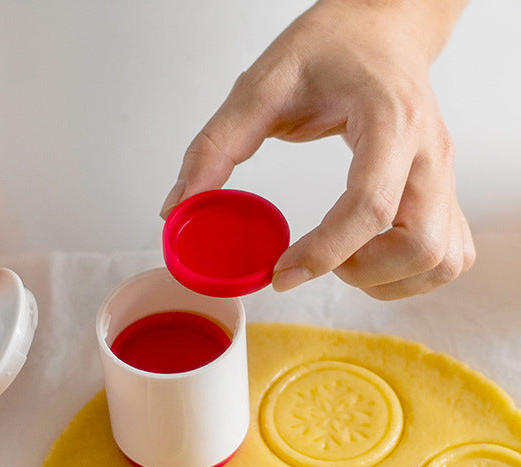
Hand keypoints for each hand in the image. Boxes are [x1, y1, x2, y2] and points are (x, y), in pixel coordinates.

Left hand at [161, 0, 474, 299]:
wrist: (383, 25)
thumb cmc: (332, 47)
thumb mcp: (261, 85)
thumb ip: (215, 147)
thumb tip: (178, 206)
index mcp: (388, 121)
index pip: (369, 206)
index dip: (323, 253)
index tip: (279, 273)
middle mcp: (428, 152)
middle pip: (418, 245)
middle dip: (359, 272)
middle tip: (314, 259)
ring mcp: (443, 174)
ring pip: (440, 258)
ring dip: (387, 279)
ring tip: (341, 259)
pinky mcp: (444, 190)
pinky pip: (449, 254)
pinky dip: (411, 275)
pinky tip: (370, 257)